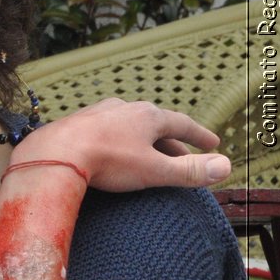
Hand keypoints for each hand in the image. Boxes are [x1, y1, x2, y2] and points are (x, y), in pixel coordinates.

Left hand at [13, 97, 229, 191]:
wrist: (54, 154)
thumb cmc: (107, 161)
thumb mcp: (154, 170)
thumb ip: (189, 170)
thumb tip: (226, 166)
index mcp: (148, 116)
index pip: (182, 124)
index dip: (199, 136)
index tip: (213, 144)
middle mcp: (124, 108)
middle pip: (156, 125)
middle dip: (172, 142)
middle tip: (184, 158)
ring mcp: (98, 113)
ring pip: (129, 125)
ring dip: (143, 140)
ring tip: (149, 153)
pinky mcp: (77, 123)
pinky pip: (106, 130)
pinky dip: (118, 140)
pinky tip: (113, 148)